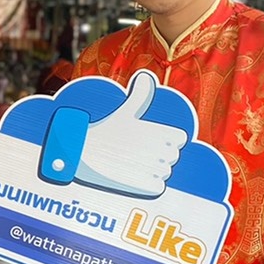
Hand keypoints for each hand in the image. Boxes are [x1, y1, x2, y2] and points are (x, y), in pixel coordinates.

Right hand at [72, 72, 185, 198]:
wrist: (82, 152)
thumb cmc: (105, 130)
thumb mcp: (125, 111)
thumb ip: (141, 96)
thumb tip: (145, 77)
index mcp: (162, 131)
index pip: (180, 139)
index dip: (166, 141)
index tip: (148, 140)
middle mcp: (162, 149)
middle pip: (172, 157)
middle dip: (157, 156)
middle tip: (135, 152)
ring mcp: (155, 168)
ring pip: (165, 172)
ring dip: (152, 170)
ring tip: (133, 163)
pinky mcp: (146, 186)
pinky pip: (159, 187)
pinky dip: (149, 184)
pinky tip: (134, 176)